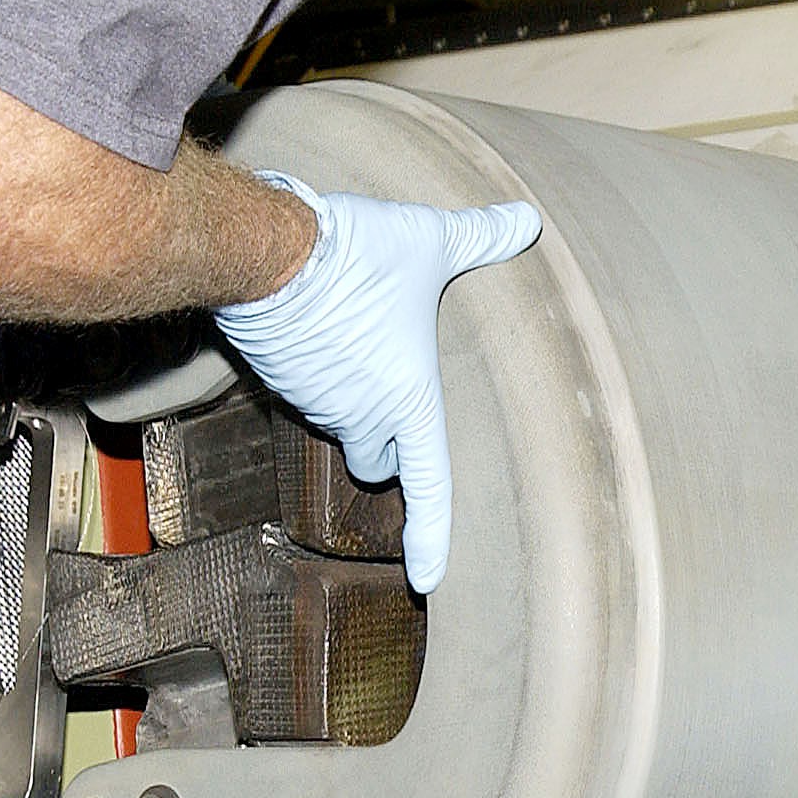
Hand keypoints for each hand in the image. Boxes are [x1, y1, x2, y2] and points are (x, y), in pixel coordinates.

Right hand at [216, 173, 542, 592]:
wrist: (269, 252)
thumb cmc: (359, 254)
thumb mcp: (432, 241)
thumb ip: (481, 237)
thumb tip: (528, 219)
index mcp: (410, 401)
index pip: (430, 486)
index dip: (433, 535)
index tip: (431, 578)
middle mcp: (363, 416)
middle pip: (378, 458)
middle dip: (385, 442)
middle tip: (395, 391)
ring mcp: (317, 406)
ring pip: (339, 422)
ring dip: (347, 398)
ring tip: (354, 334)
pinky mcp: (279, 386)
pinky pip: (302, 394)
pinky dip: (313, 374)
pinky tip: (318, 328)